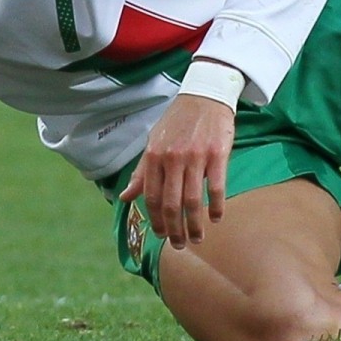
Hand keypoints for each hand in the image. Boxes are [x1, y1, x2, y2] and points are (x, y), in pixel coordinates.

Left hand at [119, 93, 235, 248]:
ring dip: (194, 225)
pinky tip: (216, 218)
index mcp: (154, 156)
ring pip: (192, 200)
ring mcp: (195, 157)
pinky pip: (216, 187)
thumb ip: (141, 172)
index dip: (156, 220)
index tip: (161, 235)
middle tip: (179, 244)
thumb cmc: (178, 121)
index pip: (151, 197)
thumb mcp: (154, 143)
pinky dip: (216, 207)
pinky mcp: (217, 154)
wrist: (205, 95)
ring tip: (197, 238)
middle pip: (171, 204)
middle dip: (174, 229)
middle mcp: (172, 158)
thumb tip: (124, 197)